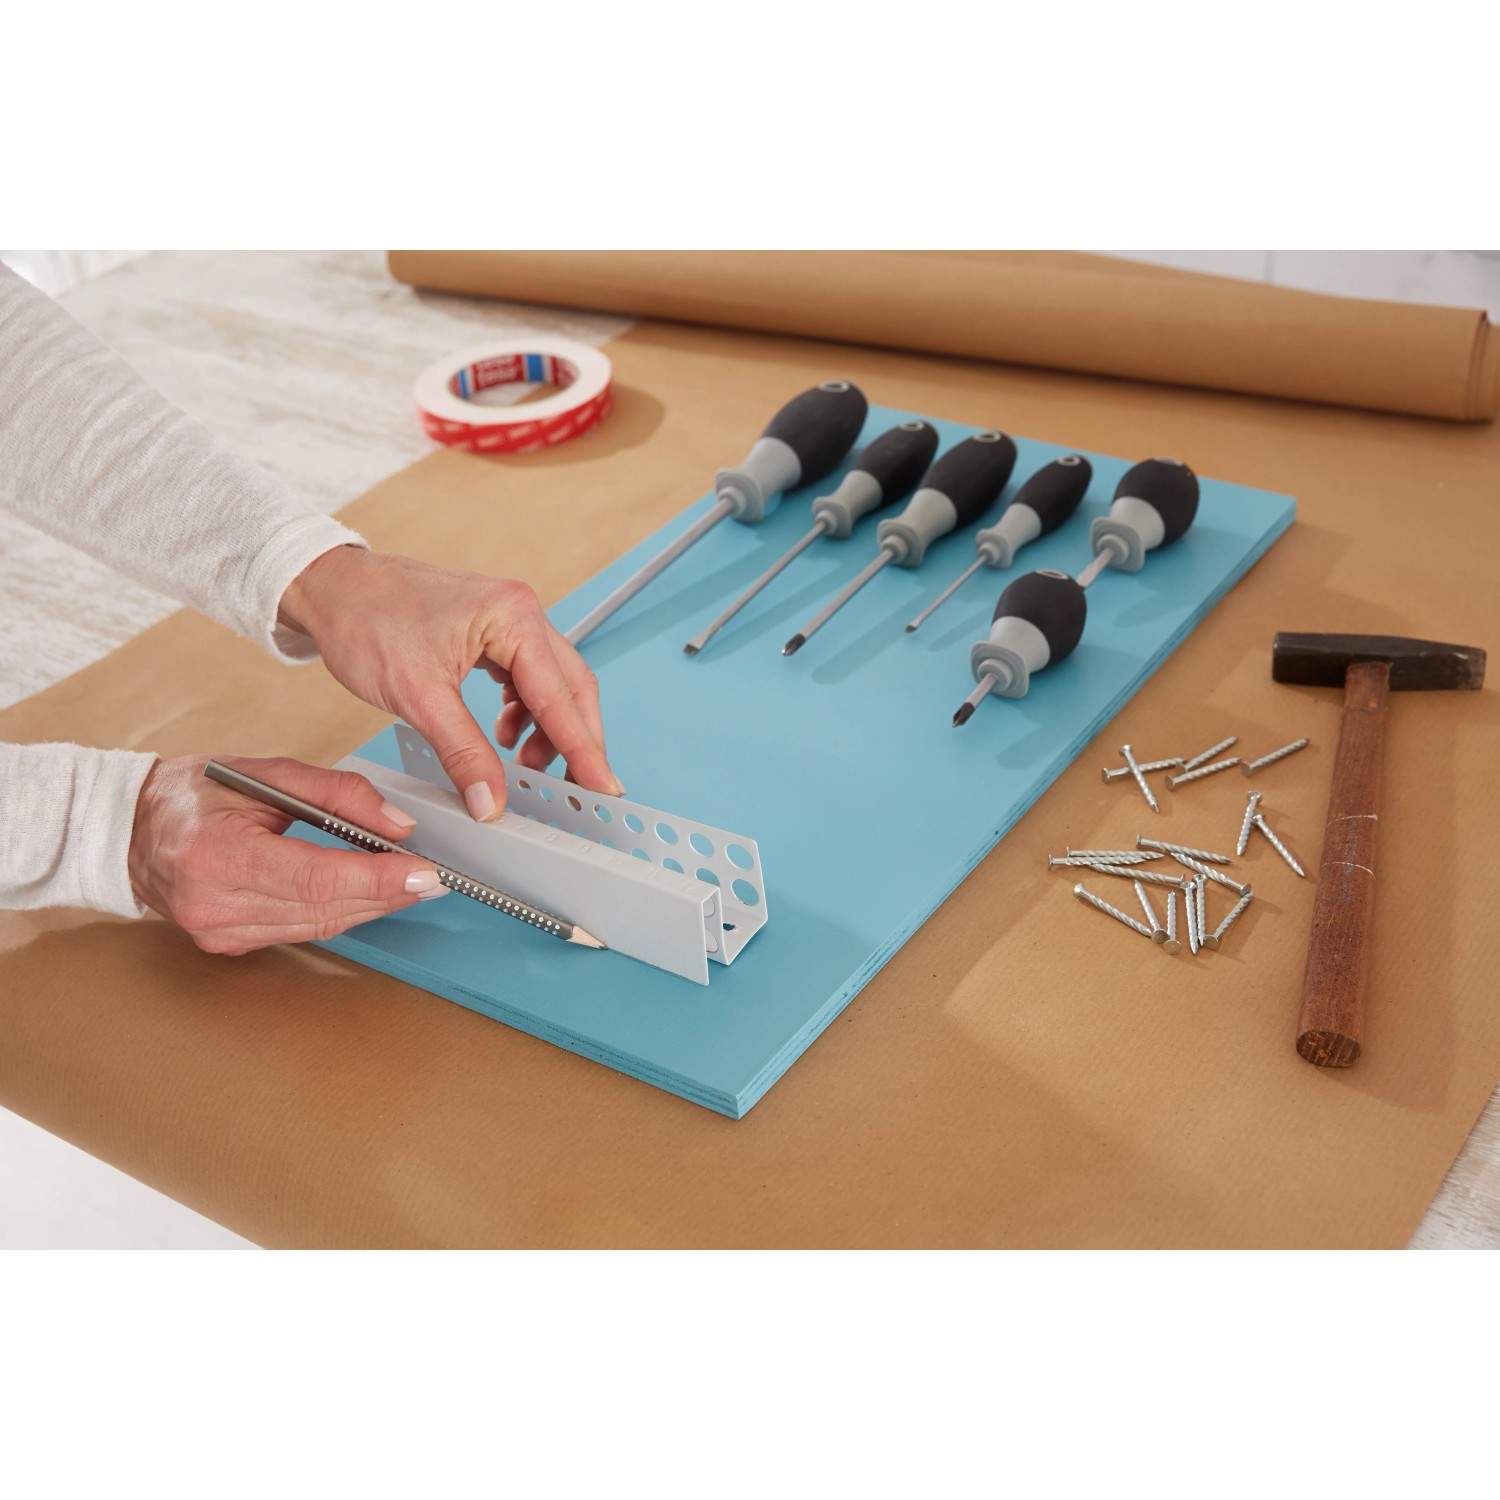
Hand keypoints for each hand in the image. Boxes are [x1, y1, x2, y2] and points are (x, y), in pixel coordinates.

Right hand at [128, 754, 447, 954]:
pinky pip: (300, 932)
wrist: (128, 828)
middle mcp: (214, 902)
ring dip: (370, 907)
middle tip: (432, 879)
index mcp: (218, 854)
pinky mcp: (227, 943)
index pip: (317, 877)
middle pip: (324, 908)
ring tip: (408, 885)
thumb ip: (336, 794)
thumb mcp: (265, 773)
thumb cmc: (191, 794)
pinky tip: (364, 897)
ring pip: (319, 927)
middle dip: (387, 894)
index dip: (377, 879)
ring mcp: (218, 930)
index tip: (423, 872)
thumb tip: (396, 826)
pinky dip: (338, 913)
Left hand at [279, 547, 620, 821]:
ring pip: (551, 686)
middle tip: (576, 790)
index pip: (560, 696)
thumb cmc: (365, 617)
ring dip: (547, 731)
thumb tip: (491, 800)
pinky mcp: (491, 632)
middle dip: (574, 742)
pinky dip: (524, 715)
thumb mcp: (417, 696)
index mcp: (512, 617)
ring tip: (525, 768)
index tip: (603, 788)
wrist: (329, 586)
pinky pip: (526, 679)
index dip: (584, 748)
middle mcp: (519, 613)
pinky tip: (504, 738)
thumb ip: (462, 751)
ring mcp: (508, 621)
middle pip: (570, 688)